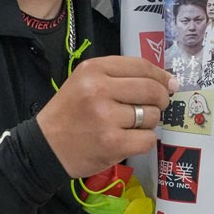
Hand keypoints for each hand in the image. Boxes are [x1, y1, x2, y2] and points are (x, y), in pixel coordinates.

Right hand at [36, 56, 177, 177]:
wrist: (45, 147)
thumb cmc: (69, 112)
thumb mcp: (85, 82)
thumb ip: (120, 76)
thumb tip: (167, 81)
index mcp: (93, 70)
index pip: (141, 66)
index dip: (161, 75)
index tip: (169, 83)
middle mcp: (99, 90)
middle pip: (151, 90)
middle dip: (161, 98)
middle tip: (158, 105)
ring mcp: (106, 118)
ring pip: (151, 115)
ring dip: (149, 122)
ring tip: (133, 125)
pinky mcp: (112, 144)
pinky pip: (147, 139)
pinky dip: (144, 141)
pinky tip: (129, 140)